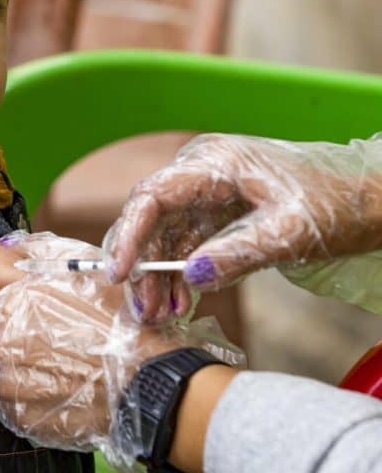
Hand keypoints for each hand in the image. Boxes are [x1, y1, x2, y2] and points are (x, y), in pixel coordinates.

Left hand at [0, 232, 188, 458]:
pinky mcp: (22, 417)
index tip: (17, 318)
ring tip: (48, 368)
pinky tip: (53, 389)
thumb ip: (42, 252)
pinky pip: (8, 405)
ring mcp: (9, 384)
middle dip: (5, 340)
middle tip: (40, 342)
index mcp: (11, 305)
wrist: (143, 381)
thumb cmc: (116, 323)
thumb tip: (11, 245)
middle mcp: (1, 343)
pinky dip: (23, 398)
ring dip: (11, 370)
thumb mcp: (84, 269)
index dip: (0, 312)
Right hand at [104, 133, 381, 321]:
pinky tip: (181, 300)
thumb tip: (192, 277)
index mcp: (214, 163)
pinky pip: (188, 242)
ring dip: (160, 274)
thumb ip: (238, 252)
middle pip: (153, 217)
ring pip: (167, 233)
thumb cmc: (335, 203)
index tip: (120, 274)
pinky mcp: (219, 212)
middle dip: (144, 264)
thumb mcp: (289, 231)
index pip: (154, 195)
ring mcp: (209, 192)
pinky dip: (182, 272)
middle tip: (143, 307)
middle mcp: (202, 173)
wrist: (370, 198)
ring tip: (161, 313)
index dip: (131, 234)